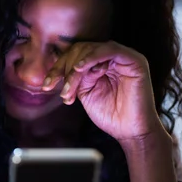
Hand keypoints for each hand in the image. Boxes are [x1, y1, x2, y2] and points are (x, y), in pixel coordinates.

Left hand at [42, 41, 164, 141]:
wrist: (130, 132)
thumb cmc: (111, 116)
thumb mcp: (86, 94)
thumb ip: (77, 78)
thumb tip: (64, 67)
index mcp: (100, 65)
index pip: (75, 55)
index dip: (59, 67)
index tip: (46, 85)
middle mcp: (111, 58)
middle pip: (81, 49)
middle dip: (65, 68)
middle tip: (62, 90)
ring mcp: (123, 58)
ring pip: (92, 49)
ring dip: (75, 67)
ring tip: (70, 86)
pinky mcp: (134, 60)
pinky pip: (110, 49)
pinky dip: (92, 57)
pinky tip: (81, 67)